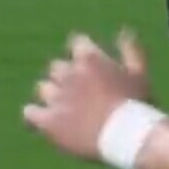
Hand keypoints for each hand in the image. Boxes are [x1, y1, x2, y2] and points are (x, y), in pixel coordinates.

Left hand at [23, 29, 154, 162]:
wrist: (127, 137)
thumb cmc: (136, 105)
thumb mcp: (139, 73)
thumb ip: (130, 50)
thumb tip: (123, 31)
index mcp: (89, 58)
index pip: (76, 43)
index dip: (82, 54)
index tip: (89, 66)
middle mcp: (68, 73)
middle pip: (57, 67)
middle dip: (66, 77)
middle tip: (80, 94)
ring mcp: (56, 97)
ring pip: (43, 88)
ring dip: (52, 96)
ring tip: (65, 111)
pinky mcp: (48, 121)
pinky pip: (30, 113)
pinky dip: (33, 116)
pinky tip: (41, 123)